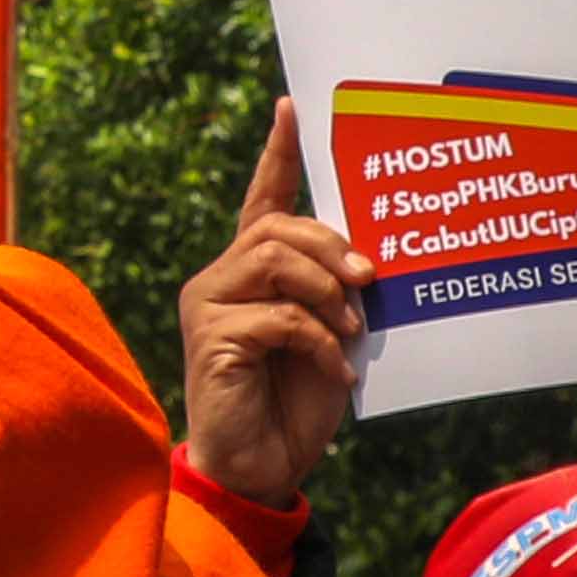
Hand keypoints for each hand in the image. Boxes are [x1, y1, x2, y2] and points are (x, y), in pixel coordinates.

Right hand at [177, 111, 364, 506]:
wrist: (258, 469)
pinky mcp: (211, 340)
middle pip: (275, 227)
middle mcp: (219, 278)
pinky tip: (338, 372)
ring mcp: (208, 306)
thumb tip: (367, 261)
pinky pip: (278, 317)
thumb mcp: (327, 337)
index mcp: (247, 271)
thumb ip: (334, 295)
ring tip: (349, 330)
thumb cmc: (294, 404)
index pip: (263, 199)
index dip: (277, 153)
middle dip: (330, 244)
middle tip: (369, 279)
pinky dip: (320, 342)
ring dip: (326, 291)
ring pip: (272, 259)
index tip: (292, 107)